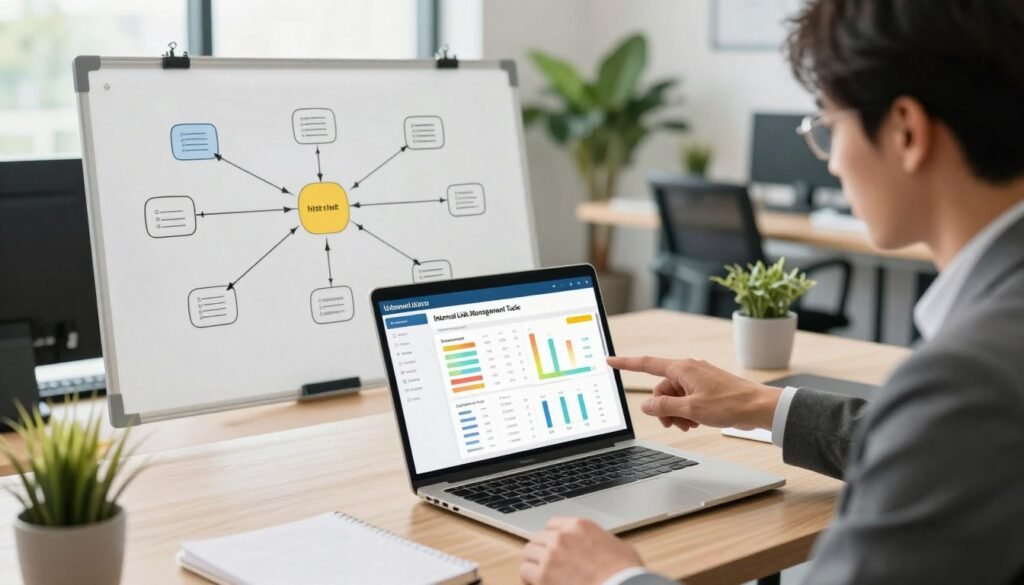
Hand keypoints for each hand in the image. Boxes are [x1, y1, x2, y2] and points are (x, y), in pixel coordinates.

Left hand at [520, 517, 641, 584]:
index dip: (551, 536)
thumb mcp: (616, 546)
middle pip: (538, 538)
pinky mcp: (543, 575)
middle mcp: (561, 537)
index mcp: (579, 526)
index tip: (551, 545)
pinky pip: (526, 572)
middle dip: (540, 550)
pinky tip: (535, 583)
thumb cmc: (625, 572)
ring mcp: (550, 555)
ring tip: (537, 574)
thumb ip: (599, 541)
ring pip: (528, 553)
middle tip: (543, 562)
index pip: (553, 524)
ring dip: (532, 563)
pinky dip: (529, 579)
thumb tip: (599, 548)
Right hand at [607, 356, 780, 430]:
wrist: (758, 407)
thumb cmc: (729, 404)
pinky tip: (696, 422)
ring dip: (676, 413)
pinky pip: (686, 399)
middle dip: (663, 408)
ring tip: (689, 425)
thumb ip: (664, 407)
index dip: (626, 363)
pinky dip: (686, 412)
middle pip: (661, 389)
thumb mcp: (691, 409)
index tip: (610, 361)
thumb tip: (646, 405)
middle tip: (673, 424)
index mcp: (682, 368)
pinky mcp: (706, 389)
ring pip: (674, 397)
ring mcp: (698, 379)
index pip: (647, 364)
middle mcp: (688, 370)